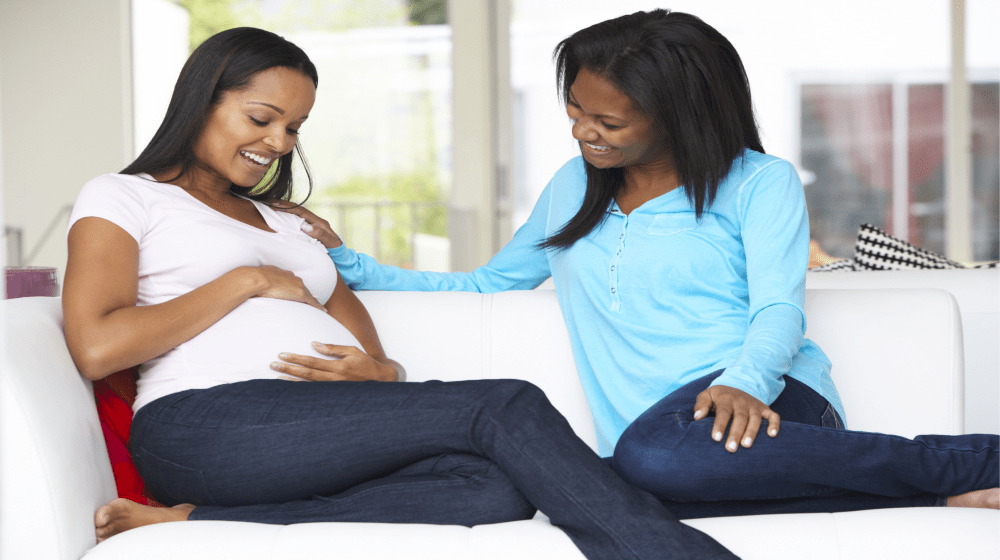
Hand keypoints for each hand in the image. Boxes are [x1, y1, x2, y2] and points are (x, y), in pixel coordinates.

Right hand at [247, 265, 325, 310]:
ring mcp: (298, 286)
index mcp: (285, 274)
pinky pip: (312, 301)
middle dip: (308, 295)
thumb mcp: (260, 278)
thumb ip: (264, 282)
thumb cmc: (254, 279)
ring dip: (313, 301)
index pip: (295, 283)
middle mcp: (294, 278)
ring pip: (309, 295)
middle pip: (304, 288)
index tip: (298, 293)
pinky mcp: (300, 294)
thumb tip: (259, 285)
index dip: (297, 288)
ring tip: (319, 308)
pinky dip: (318, 306)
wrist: (257, 279)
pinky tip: (323, 310)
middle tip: (312, 302)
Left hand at [270, 341, 397, 381]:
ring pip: (307, 386)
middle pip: (306, 374)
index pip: (312, 362)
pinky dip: (300, 391)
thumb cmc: (366, 364)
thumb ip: (333, 348)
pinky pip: (313, 393)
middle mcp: (334, 379)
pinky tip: (290, 388)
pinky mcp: (333, 395)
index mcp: (338, 367)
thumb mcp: (352, 351)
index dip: (296, 358)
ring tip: (276, 378)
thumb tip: (315, 344)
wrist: (380, 382)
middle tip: (273, 365)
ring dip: (291, 381)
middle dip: (288, 369)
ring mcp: (333, 390)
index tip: (283, 354)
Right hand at [272, 202, 342, 248]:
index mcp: (320, 222)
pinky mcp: (311, 229)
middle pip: (298, 209)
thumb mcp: (331, 243)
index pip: (301, 211)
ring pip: (297, 214)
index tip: (274, 205)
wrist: (342, 256)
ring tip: (270, 205)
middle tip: (268, 201)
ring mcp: (314, 225)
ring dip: (284, 209)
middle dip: (283, 205)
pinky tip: (279, 216)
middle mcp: (316, 221)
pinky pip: (297, 220)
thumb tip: (305, 226)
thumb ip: (320, 234)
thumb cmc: (337, 251)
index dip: (288, 208)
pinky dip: (288, 216)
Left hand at [692, 385, 779, 452]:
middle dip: (735, 433)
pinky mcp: (764, 409)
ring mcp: (754, 405)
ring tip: (746, 445)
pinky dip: (774, 424)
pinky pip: (773, 416)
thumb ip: (701, 405)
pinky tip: (772, 435)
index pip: (723, 412)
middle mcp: (742, 401)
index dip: (720, 425)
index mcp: (726, 399)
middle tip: (730, 448)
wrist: (735, 385)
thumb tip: (697, 417)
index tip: (716, 438)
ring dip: (752, 432)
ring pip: (755, 419)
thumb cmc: (718, 397)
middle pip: (740, 417)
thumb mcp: (706, 396)